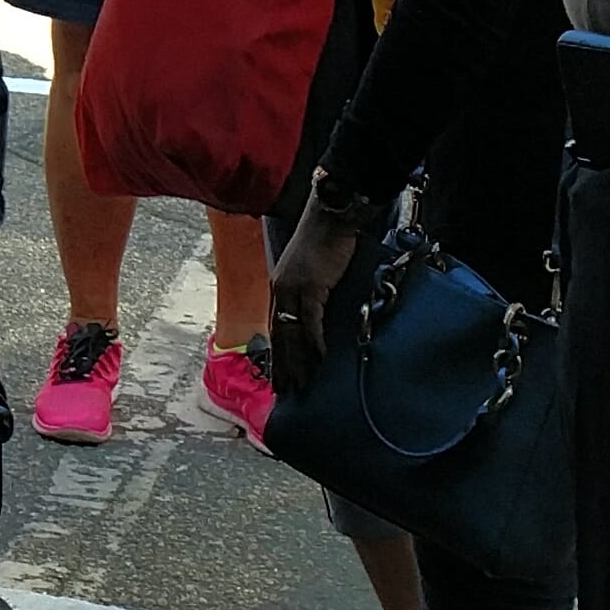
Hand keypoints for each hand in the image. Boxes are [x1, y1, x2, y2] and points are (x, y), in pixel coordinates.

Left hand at [262, 201, 360, 391]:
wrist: (332, 217)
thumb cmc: (327, 242)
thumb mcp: (313, 272)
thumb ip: (312, 295)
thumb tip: (321, 319)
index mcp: (280, 287)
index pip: (277, 328)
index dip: (278, 354)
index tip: (280, 376)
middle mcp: (281, 290)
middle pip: (280, 336)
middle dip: (283, 366)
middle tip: (286, 392)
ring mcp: (293, 289)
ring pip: (292, 333)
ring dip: (297, 361)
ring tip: (303, 385)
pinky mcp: (309, 287)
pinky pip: (311, 322)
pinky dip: (315, 343)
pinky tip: (320, 360)